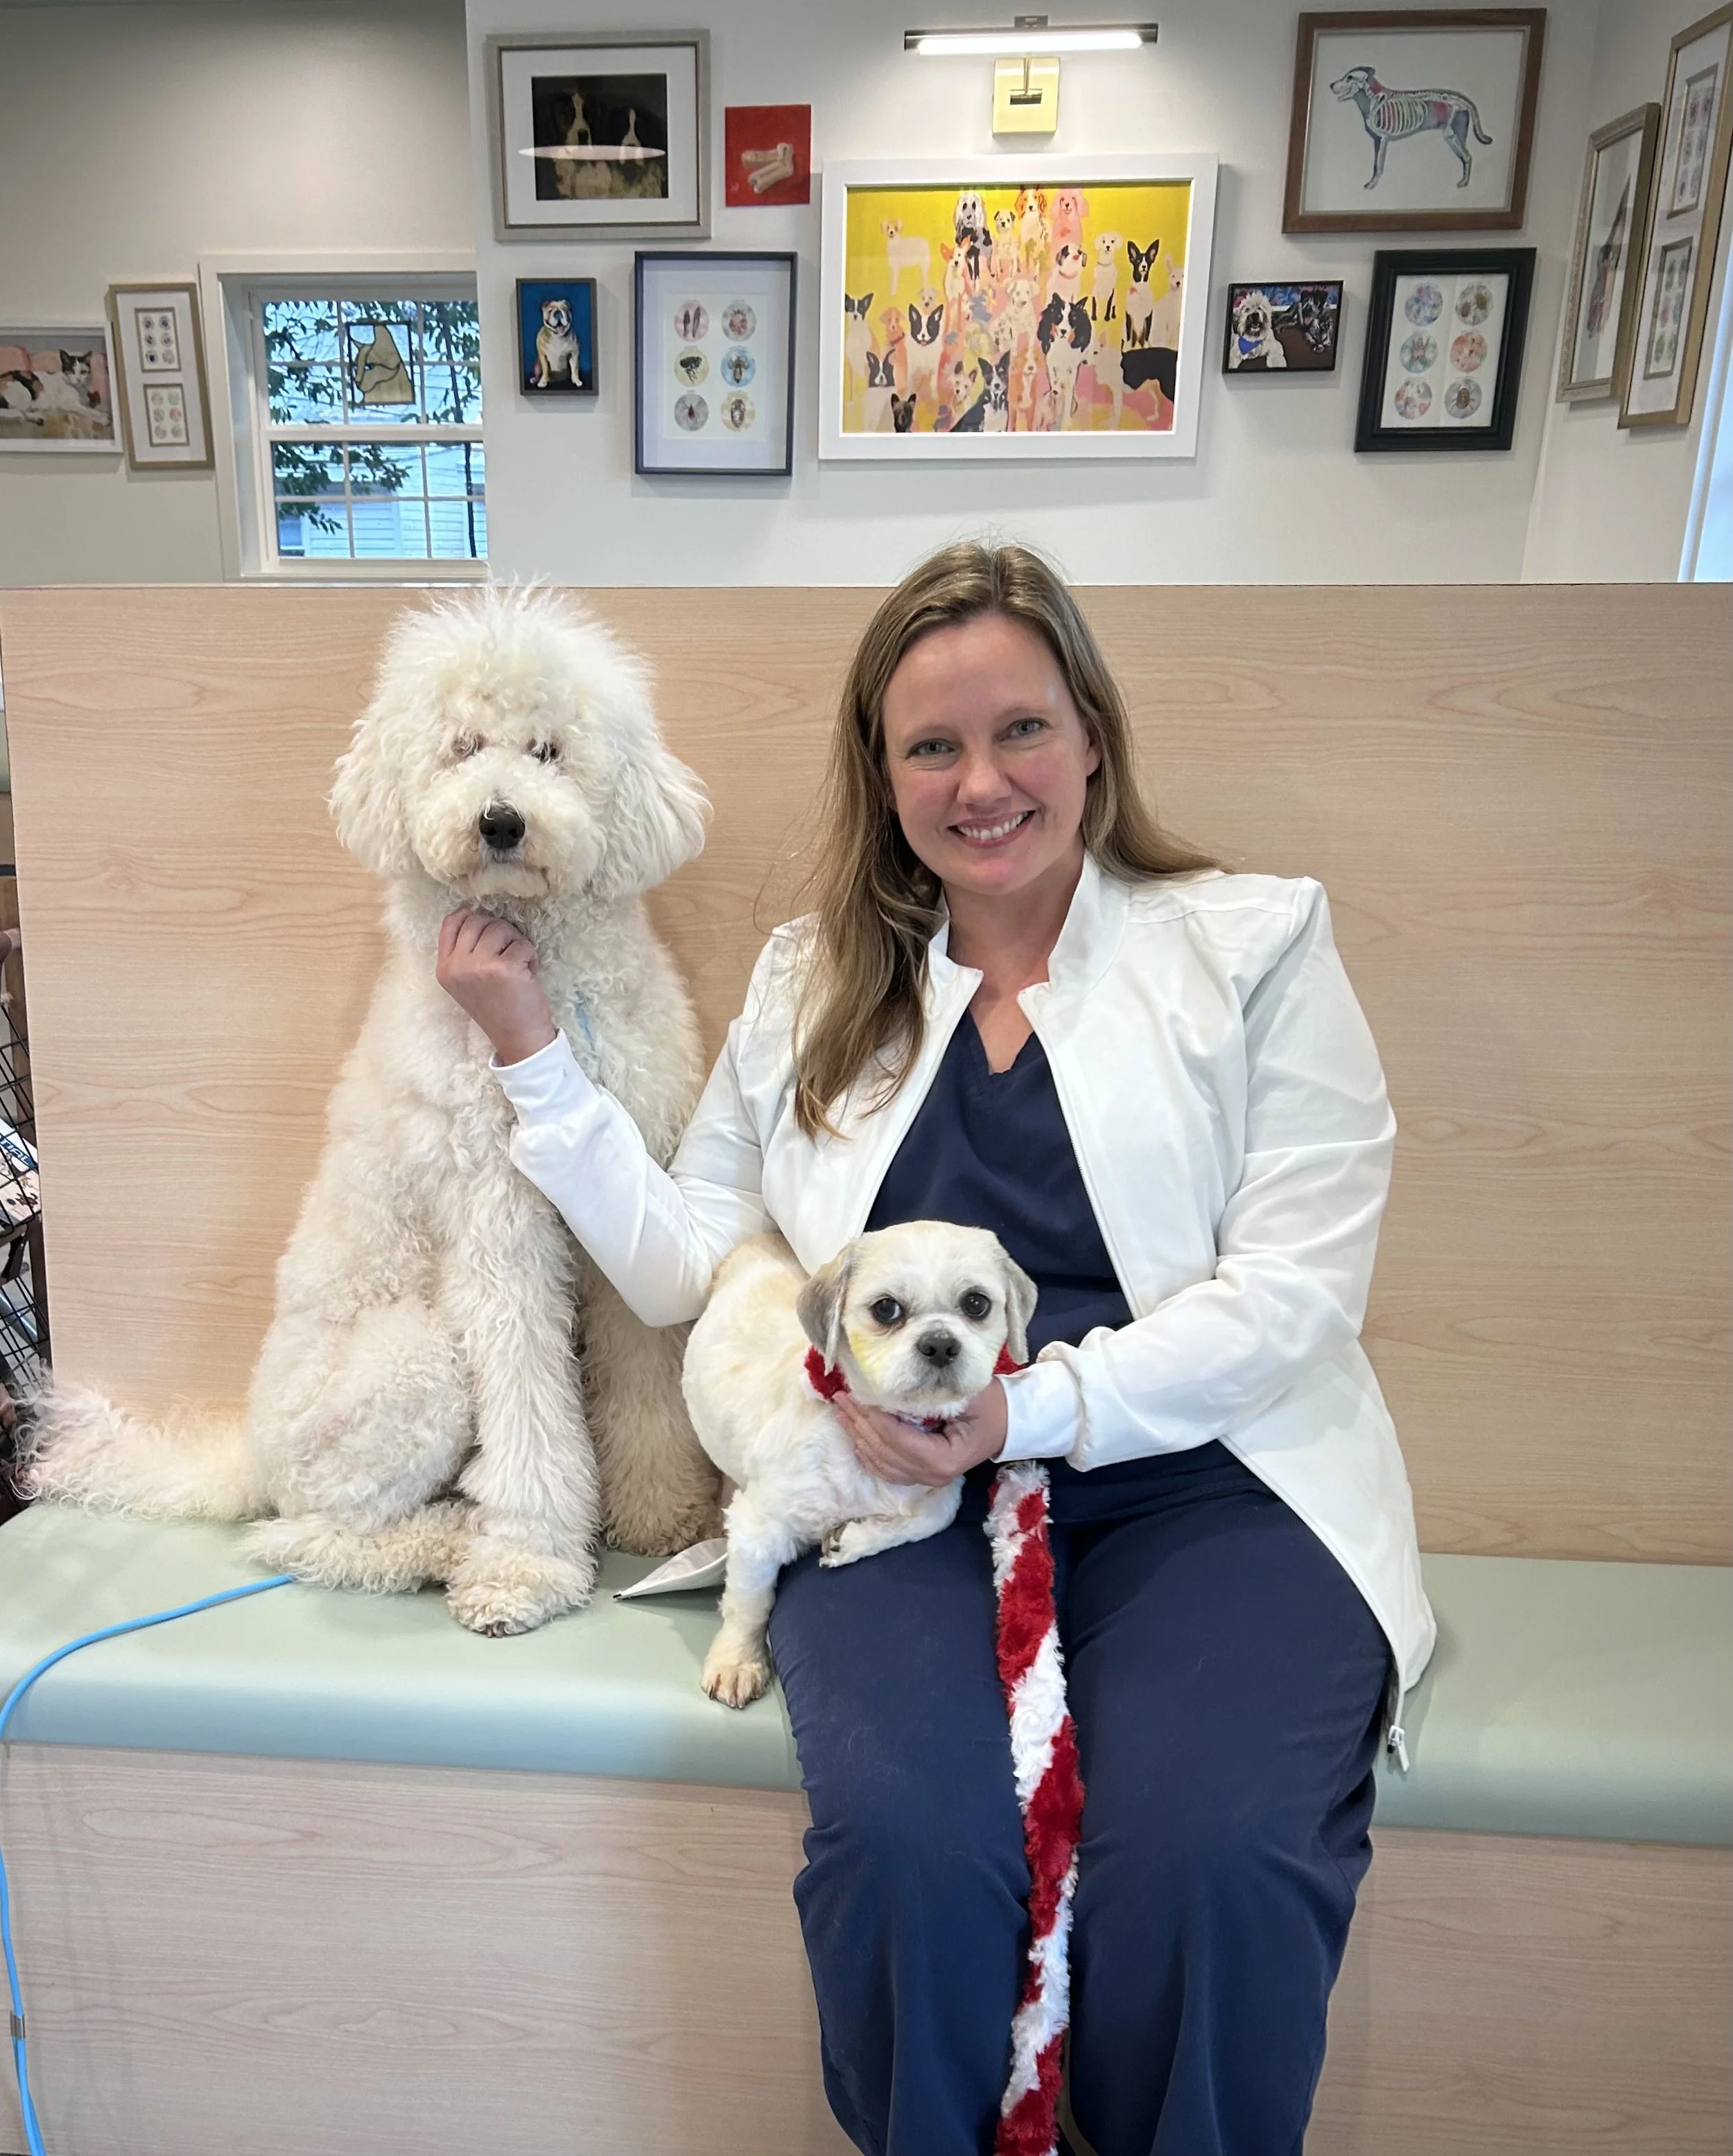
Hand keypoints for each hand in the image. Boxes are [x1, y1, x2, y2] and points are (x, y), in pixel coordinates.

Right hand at [435, 908, 557, 1066]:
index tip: (488, 927)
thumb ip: (465, 953)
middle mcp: (456, 966)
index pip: (451, 922)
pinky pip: (522, 944)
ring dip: (516, 941)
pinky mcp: (503, 968)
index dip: (471, 916)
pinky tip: (529, 973)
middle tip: (510, 948)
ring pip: (499, 927)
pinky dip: (531, 955)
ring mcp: (478, 966)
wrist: (518, 1038)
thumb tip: (479, 917)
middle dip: (499, 929)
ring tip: (519, 963)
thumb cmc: (497, 1008)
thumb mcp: (467, 981)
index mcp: (444, 968)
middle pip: (476, 920)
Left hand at [834, 1378, 1008, 1487]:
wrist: (1007, 1423)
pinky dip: (867, 1452)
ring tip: (842, 1412)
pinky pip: (887, 1468)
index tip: (859, 1397)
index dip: (875, 1420)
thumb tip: (895, 1387)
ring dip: (858, 1437)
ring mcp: (926, 1479)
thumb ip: (932, 1395)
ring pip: (881, 1463)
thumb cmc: (990, 1405)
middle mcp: (933, 1475)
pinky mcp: (921, 1474)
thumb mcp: (967, 1394)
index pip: (899, 1441)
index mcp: (945, 1459)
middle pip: (885, 1453)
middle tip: (842, 1398)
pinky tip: (855, 1434)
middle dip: (860, 1425)